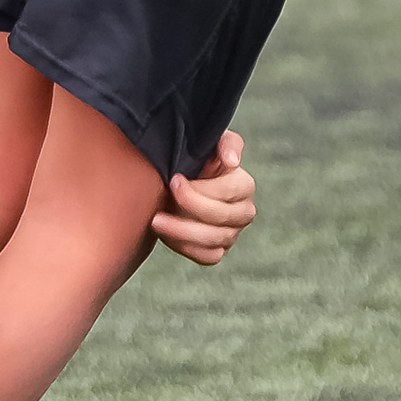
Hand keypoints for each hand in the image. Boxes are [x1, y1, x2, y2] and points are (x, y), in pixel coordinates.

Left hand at [150, 130, 255, 265]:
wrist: (181, 180)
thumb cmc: (198, 158)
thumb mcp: (212, 142)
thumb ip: (227, 144)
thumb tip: (232, 162)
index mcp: (244, 186)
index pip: (228, 192)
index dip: (200, 188)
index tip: (175, 179)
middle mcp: (244, 212)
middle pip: (221, 218)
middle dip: (190, 208)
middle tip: (165, 197)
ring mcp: (232, 234)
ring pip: (214, 240)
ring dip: (182, 232)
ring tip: (156, 221)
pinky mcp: (218, 250)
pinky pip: (207, 257)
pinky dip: (186, 248)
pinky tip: (166, 235)